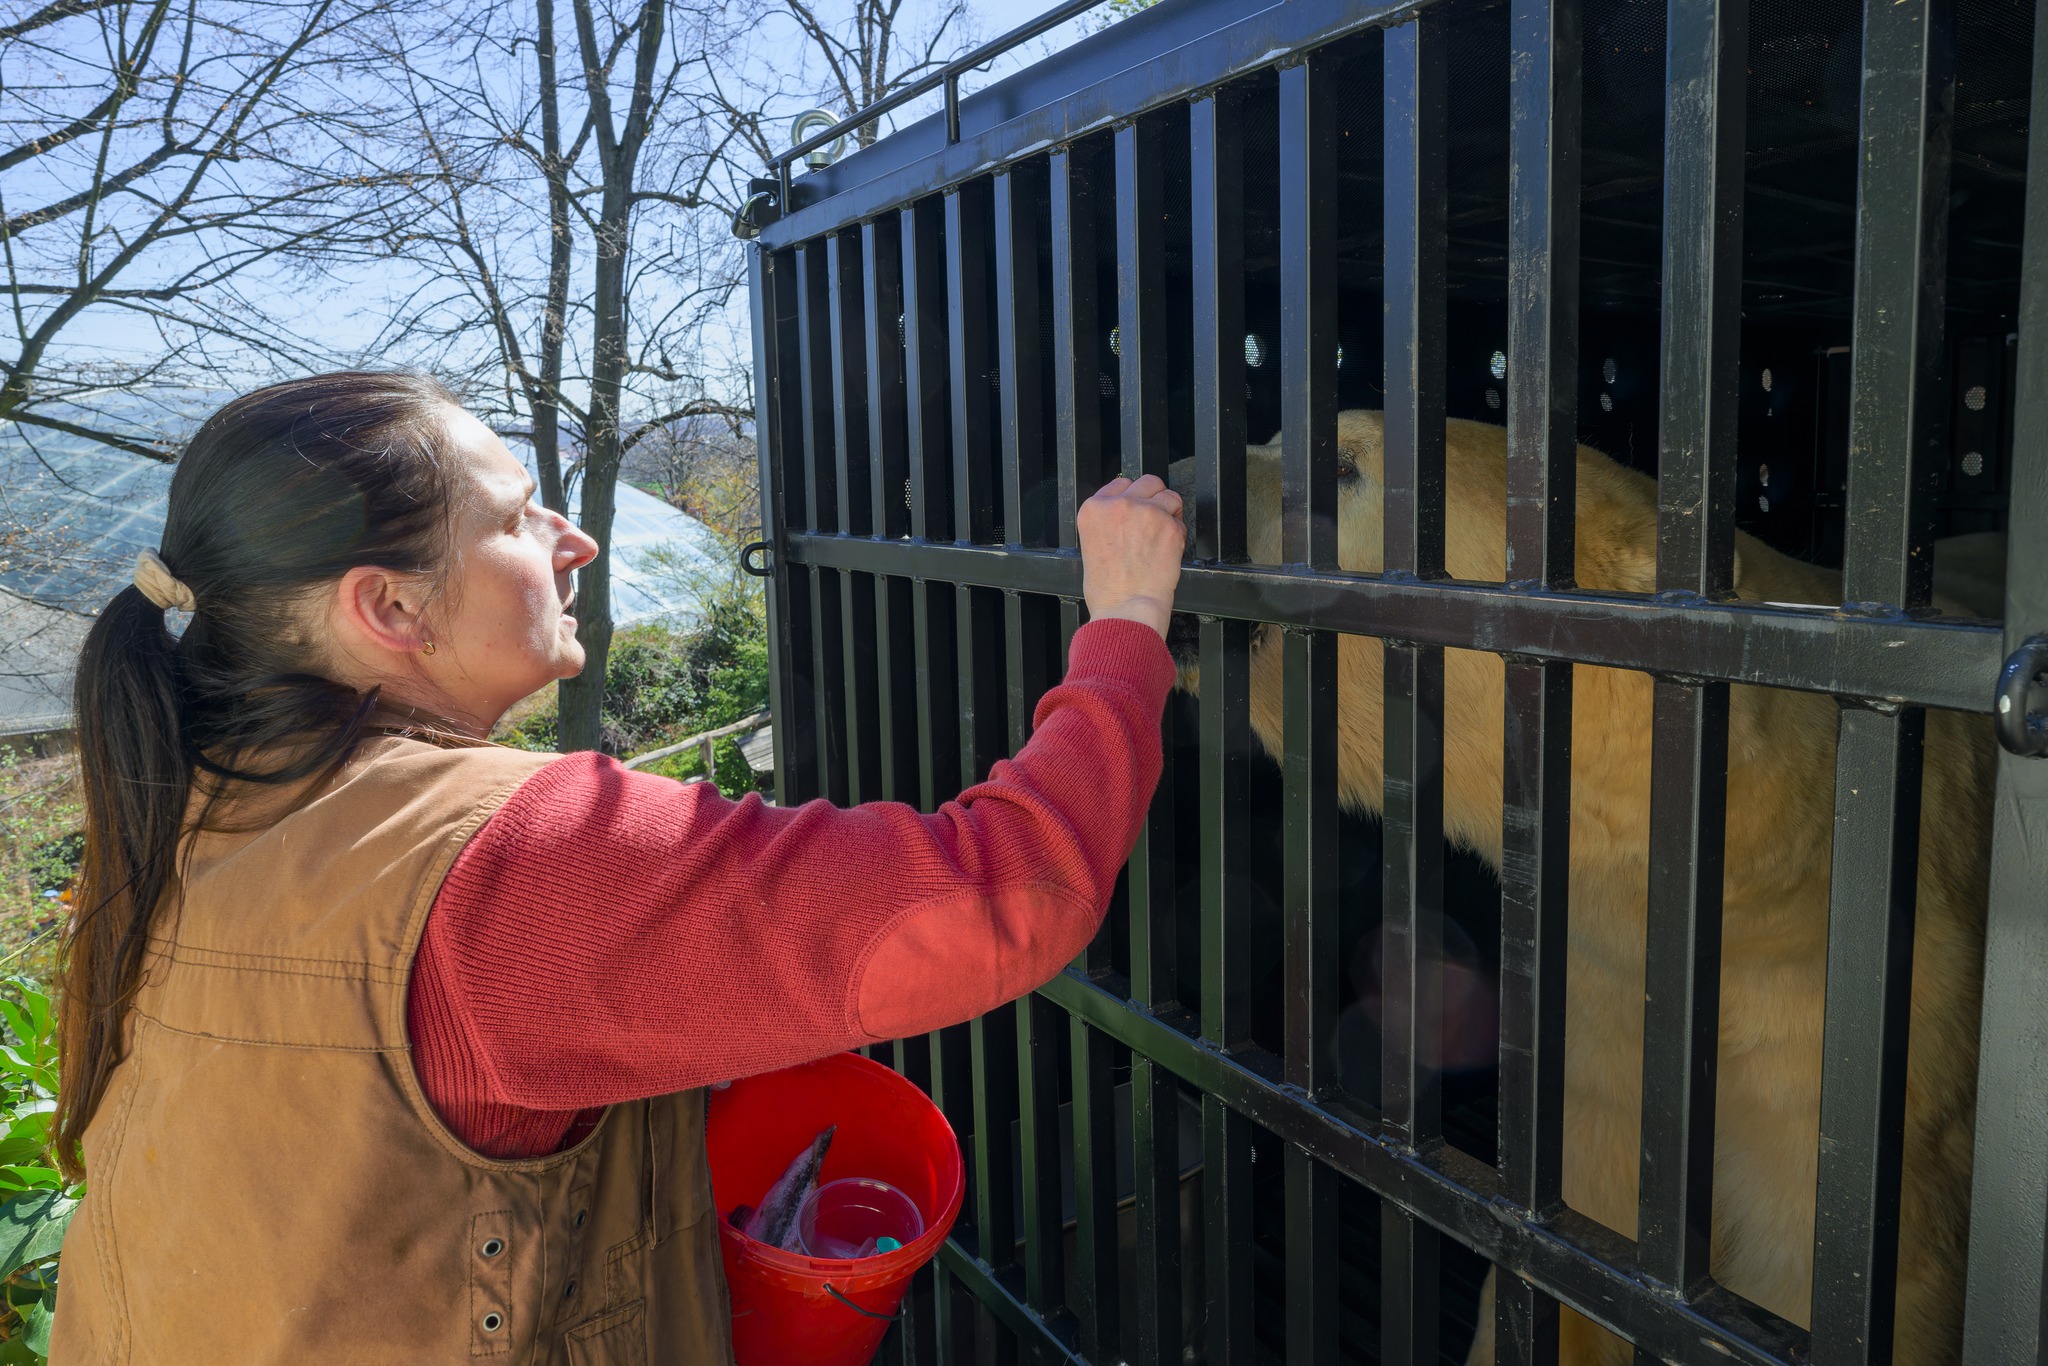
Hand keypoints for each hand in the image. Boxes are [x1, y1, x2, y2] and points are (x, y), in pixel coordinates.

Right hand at [1077, 474, 1185, 638]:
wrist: (1126, 608)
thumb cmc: (1108, 590)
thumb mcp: (1091, 546)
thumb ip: (1108, 522)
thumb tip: (1129, 516)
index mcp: (1094, 508)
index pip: (1120, 483)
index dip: (1132, 498)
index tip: (1136, 511)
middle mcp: (1119, 504)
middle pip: (1148, 482)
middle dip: (1154, 498)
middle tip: (1153, 521)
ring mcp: (1146, 512)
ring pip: (1169, 496)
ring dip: (1169, 514)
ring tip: (1160, 538)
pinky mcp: (1169, 525)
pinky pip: (1180, 521)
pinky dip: (1177, 534)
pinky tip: (1166, 551)